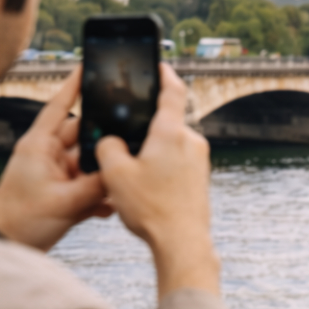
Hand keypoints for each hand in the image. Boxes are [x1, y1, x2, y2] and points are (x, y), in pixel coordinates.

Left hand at [0, 65, 113, 250]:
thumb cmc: (22, 222)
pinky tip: (110, 205)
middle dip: (102, 143)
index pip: (58, 106)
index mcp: (39, 146)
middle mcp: (47, 154)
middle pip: (82, 136)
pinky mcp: (61, 190)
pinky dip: (99, 193)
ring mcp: (54, 172)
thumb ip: (97, 185)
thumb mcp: (65, 202)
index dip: (74, 86)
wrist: (9, 247)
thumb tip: (120, 171)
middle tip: (125, 144)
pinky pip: (87, 183)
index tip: (87, 66)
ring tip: (118, 182)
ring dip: (102, 174)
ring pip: (88, 162)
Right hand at [94, 63, 220, 297]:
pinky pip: (177, 163)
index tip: (158, 64)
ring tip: (132, 174)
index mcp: (171, 132)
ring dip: (151, 152)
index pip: (172, 91)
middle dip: (145, 128)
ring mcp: (199, 161)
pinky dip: (161, 169)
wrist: (182, 243)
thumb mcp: (115, 174)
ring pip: (170, 146)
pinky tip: (146, 189)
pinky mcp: (200, 179)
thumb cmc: (151, 208)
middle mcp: (191, 142)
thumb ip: (108, 148)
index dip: (164, 74)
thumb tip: (111, 142)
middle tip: (124, 139)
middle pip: (166, 122)